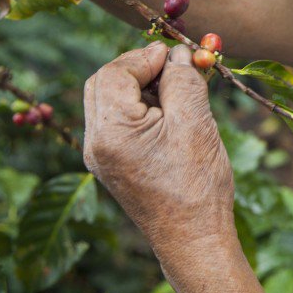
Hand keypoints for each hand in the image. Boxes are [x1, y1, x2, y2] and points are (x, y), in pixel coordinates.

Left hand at [82, 42, 234, 240]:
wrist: (193, 238)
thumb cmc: (196, 184)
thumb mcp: (194, 122)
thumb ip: (182, 79)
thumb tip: (177, 54)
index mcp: (110, 132)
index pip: (115, 73)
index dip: (145, 57)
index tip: (175, 55)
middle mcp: (96, 143)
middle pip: (103, 83)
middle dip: (136, 66)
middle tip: (170, 64)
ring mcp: (101, 156)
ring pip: (107, 101)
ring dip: (137, 85)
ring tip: (174, 88)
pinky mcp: (113, 165)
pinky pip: (116, 122)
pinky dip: (137, 106)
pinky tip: (168, 111)